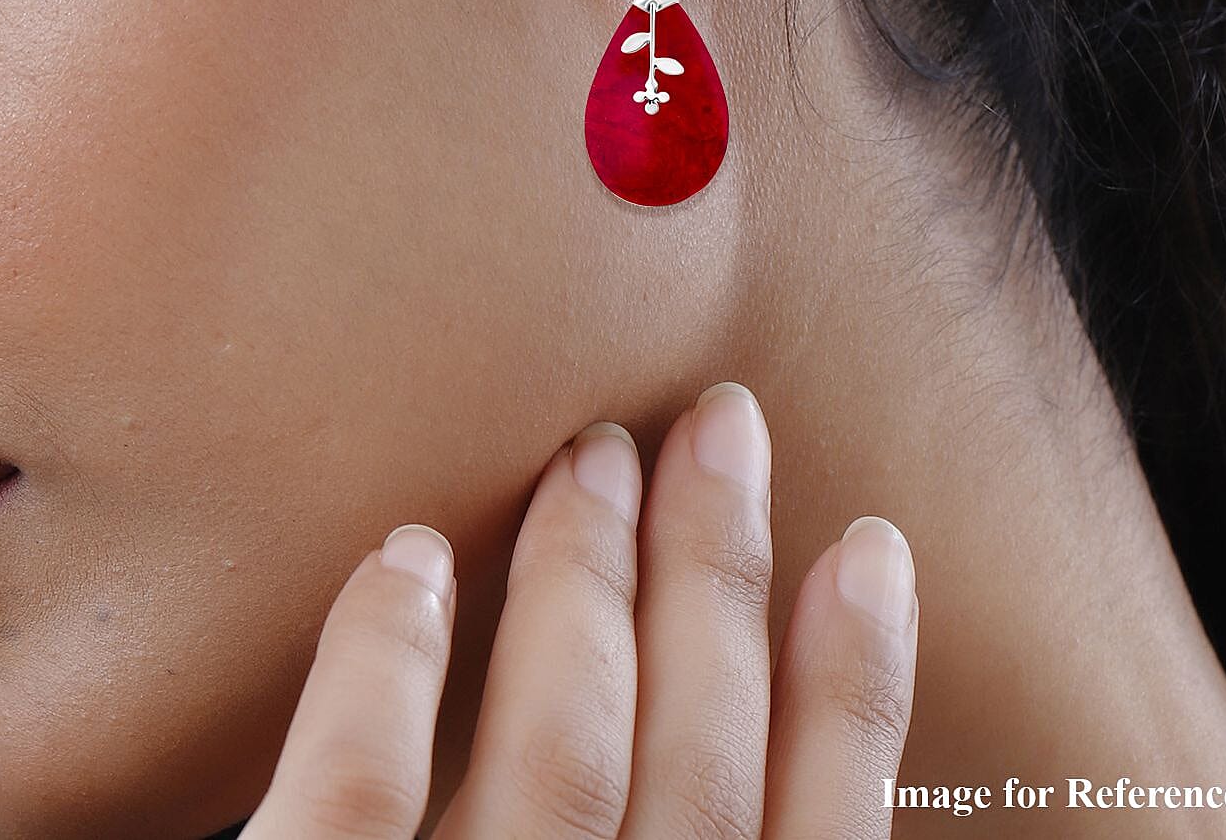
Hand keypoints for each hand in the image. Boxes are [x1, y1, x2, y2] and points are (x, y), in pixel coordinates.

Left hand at [240, 380, 919, 836]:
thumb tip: (704, 714)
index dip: (856, 691)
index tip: (870, 551)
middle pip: (697, 760)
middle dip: (719, 570)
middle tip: (720, 426)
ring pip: (559, 751)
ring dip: (588, 580)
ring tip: (595, 455)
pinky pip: (355, 799)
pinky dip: (389, 667)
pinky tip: (406, 558)